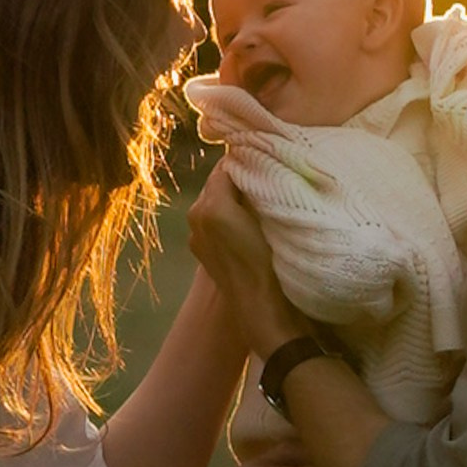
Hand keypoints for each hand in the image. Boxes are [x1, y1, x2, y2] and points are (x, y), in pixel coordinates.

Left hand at [187, 163, 308, 360]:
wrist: (262, 308)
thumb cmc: (264, 261)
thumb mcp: (255, 213)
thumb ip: (242, 181)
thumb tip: (242, 158)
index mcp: (206, 206)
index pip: (226, 167)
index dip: (248, 162)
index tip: (267, 159)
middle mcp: (196, 218)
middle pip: (221, 184)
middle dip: (242, 181)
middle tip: (270, 180)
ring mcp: (198, 238)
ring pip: (221, 203)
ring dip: (239, 200)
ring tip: (264, 204)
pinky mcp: (204, 253)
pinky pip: (218, 223)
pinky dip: (233, 219)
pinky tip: (253, 226)